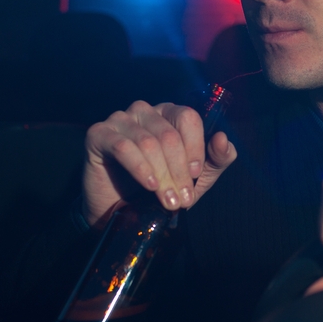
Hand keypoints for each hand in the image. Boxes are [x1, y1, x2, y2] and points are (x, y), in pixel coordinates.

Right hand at [82, 100, 236, 225]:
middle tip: (182, 199)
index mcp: (169, 114)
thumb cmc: (161, 188)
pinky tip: (148, 185)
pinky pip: (122, 146)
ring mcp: (120, 119)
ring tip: (168, 201)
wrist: (121, 210)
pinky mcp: (98, 134)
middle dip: (178, 170)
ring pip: (148, 142)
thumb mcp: (197, 178)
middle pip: (168, 134)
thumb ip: (217, 159)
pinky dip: (139, 167)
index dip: (195, 146)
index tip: (196, 175)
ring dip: (162, 175)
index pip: (187, 117)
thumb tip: (224, 139)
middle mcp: (145, 111)